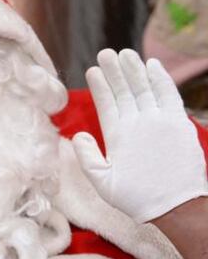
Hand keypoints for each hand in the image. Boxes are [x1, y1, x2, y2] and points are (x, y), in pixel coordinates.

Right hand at [71, 48, 207, 222]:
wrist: (176, 205)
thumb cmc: (136, 197)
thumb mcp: (102, 184)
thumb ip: (87, 158)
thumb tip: (78, 136)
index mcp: (118, 136)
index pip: (107, 102)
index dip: (99, 85)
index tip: (92, 70)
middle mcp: (139, 122)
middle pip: (125, 90)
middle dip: (115, 69)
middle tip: (106, 53)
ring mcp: (161, 120)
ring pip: (145, 87)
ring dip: (135, 69)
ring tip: (126, 54)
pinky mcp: (179, 122)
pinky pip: (168, 93)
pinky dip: (160, 78)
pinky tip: (152, 66)